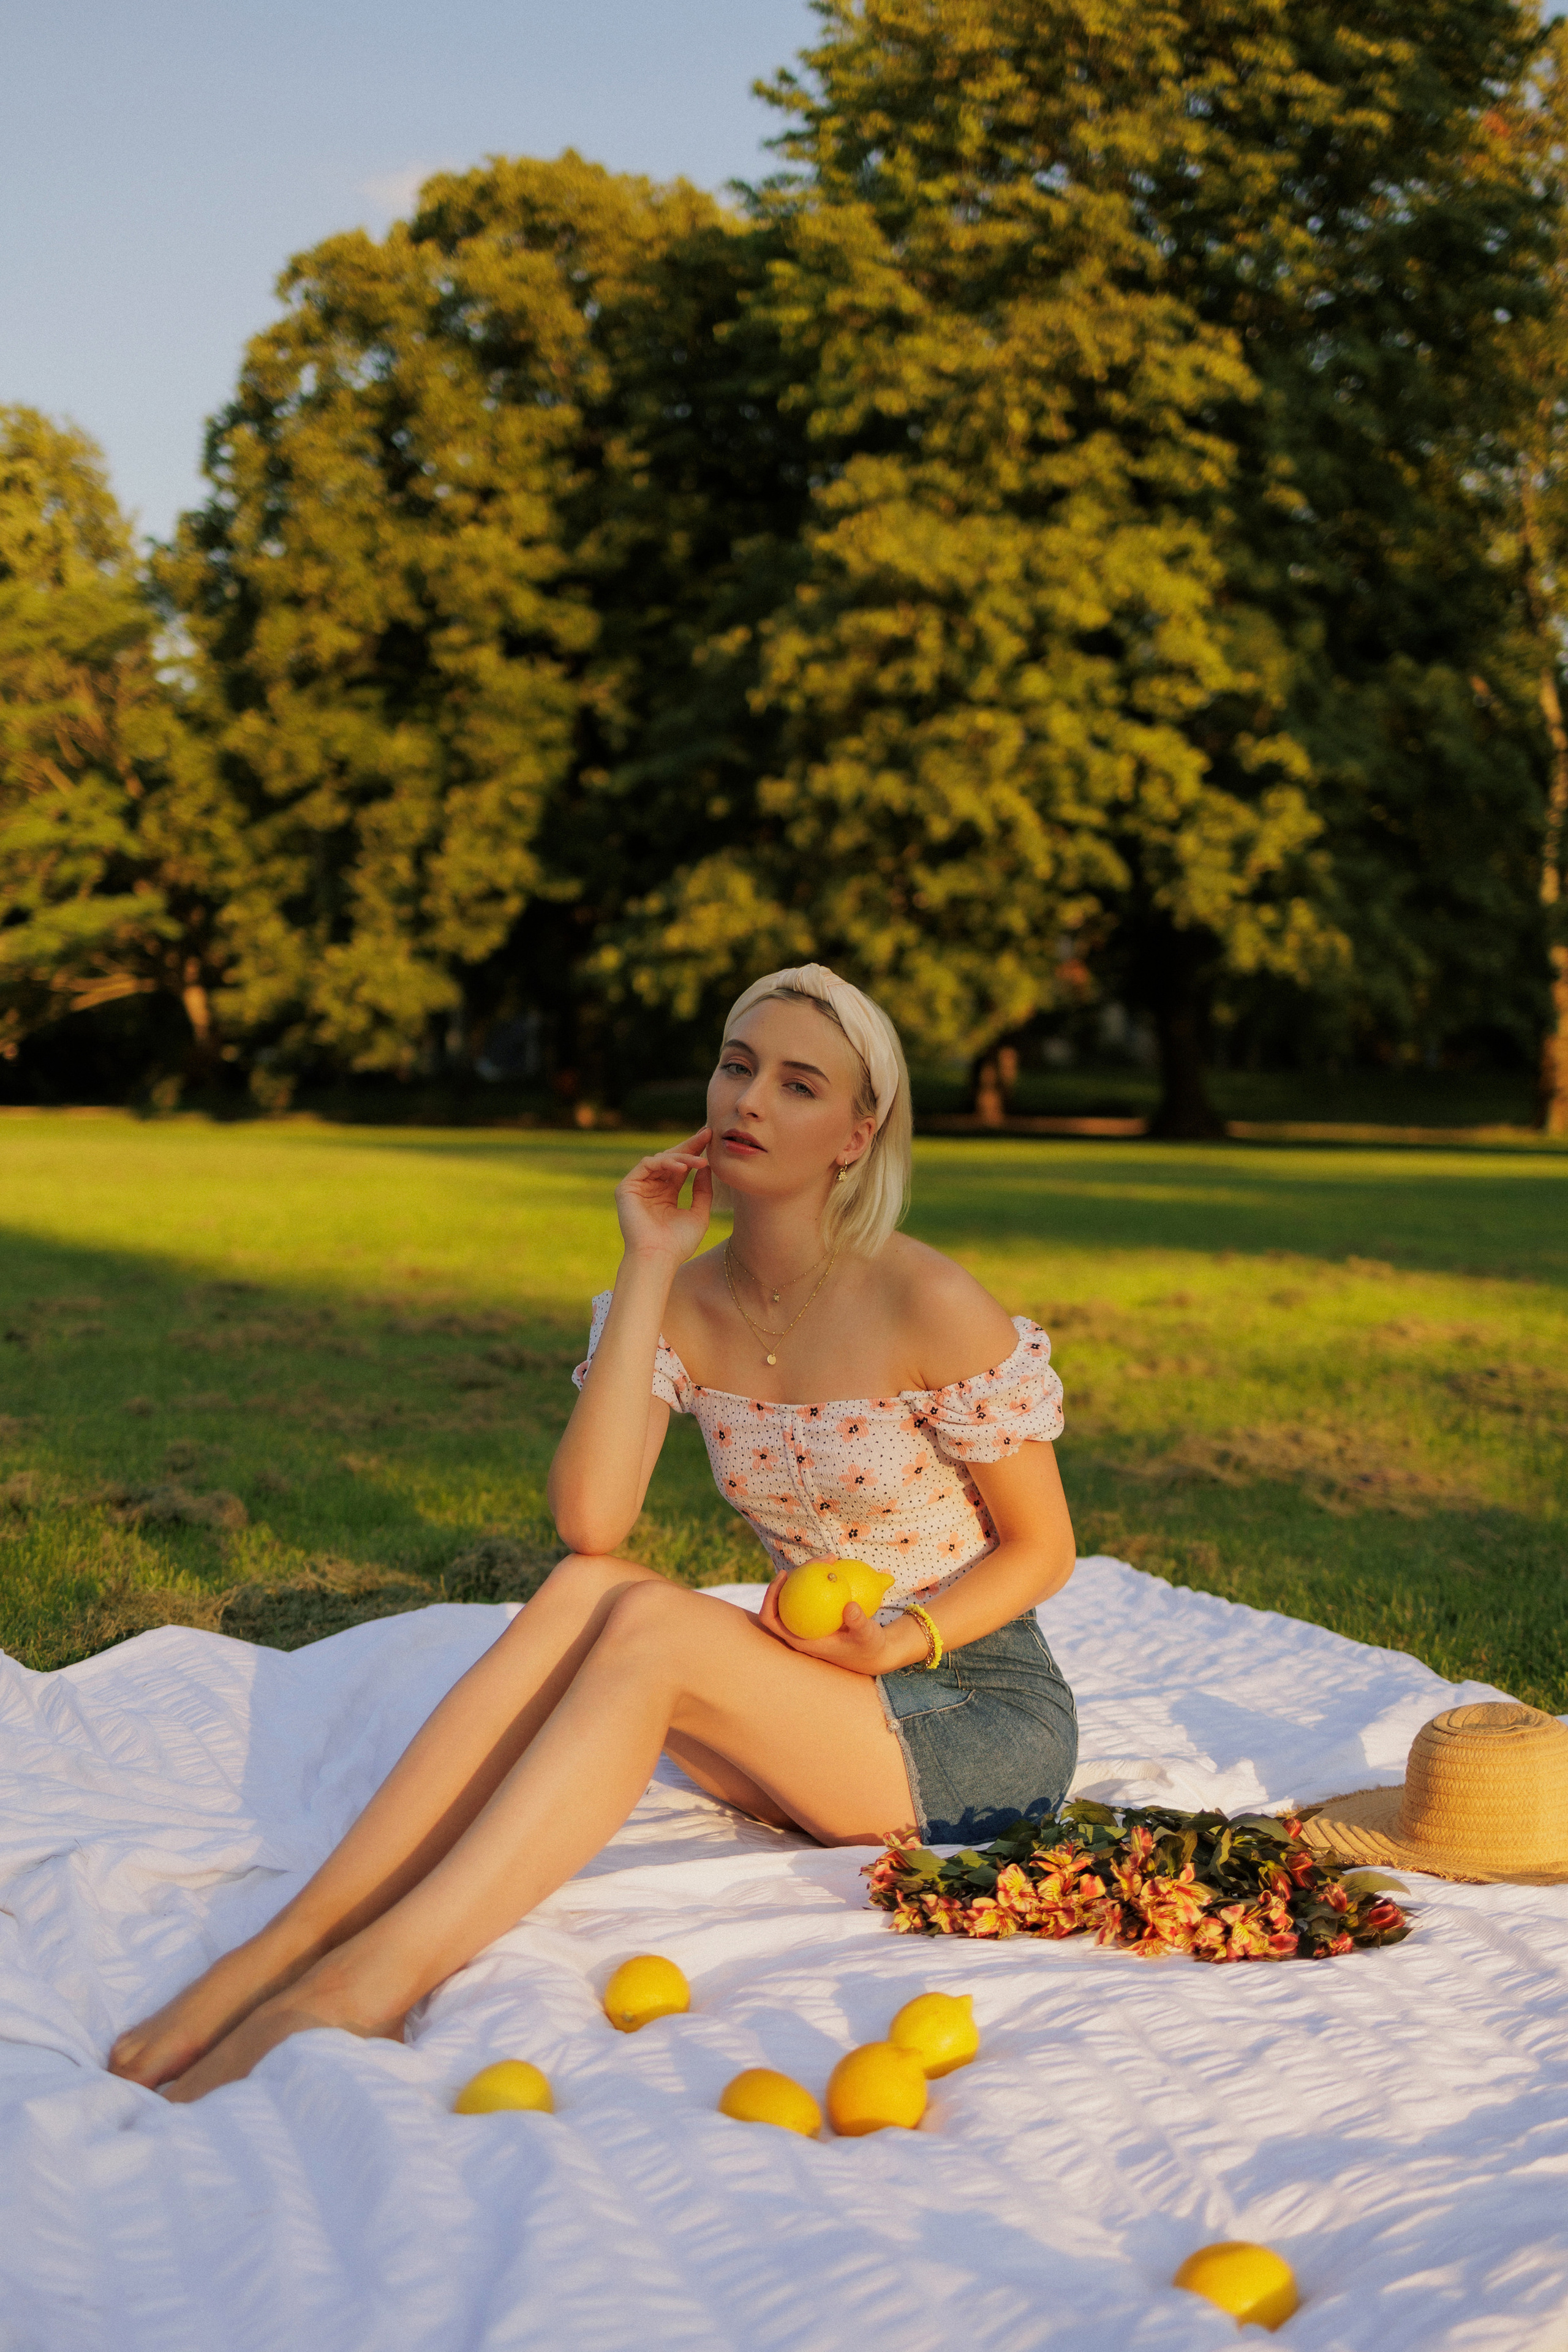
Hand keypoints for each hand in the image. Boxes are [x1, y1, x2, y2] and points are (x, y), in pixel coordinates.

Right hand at [614, 1128, 712, 1265]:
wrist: (659, 1258)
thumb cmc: (679, 1243)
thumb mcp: (699, 1213)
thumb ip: (702, 1190)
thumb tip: (706, 1167)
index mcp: (666, 1195)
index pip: (681, 1168)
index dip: (695, 1152)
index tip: (710, 1138)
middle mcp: (651, 1189)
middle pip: (671, 1159)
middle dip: (689, 1146)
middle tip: (707, 1134)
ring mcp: (638, 1187)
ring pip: (660, 1159)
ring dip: (682, 1157)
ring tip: (700, 1162)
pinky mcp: (627, 1188)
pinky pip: (646, 1165)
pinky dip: (665, 1163)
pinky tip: (682, 1168)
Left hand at [756, 1570, 893, 1676]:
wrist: (874, 1650)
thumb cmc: (868, 1646)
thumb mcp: (868, 1637)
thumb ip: (859, 1624)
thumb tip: (850, 1606)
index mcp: (801, 1640)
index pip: (770, 1619)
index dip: (769, 1597)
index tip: (784, 1574)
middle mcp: (799, 1630)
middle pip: (782, 1599)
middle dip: (794, 1576)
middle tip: (816, 1560)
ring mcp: (808, 1620)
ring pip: (798, 1592)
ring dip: (809, 1572)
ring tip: (831, 1557)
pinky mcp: (818, 1612)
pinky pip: (813, 1590)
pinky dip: (821, 1577)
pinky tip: (836, 1563)